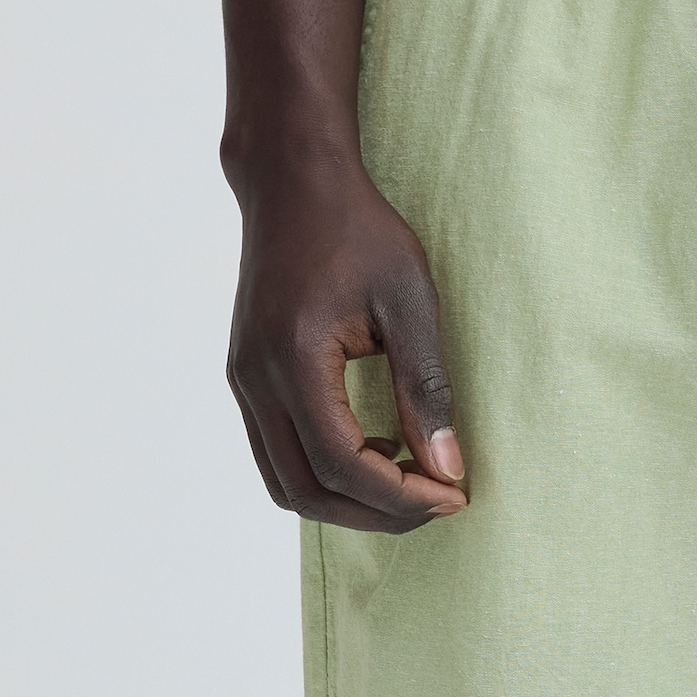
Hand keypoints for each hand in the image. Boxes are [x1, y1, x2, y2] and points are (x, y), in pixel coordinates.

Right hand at [226, 146, 466, 531]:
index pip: (342, 465)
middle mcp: (255, 379)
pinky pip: (277, 456)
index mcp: (293, 359)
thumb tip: (447, 468)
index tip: (453, 494)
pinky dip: (324, 474)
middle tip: (436, 502)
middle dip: (376, 514)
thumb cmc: (358, 229)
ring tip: (406, 483)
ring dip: (347, 502)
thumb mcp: (409, 301)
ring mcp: (244, 382)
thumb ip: (426, 388)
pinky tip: (372, 449)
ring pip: (286, 485)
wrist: (293, 183)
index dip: (400, 496)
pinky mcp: (247, 379)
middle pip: (307, 492)